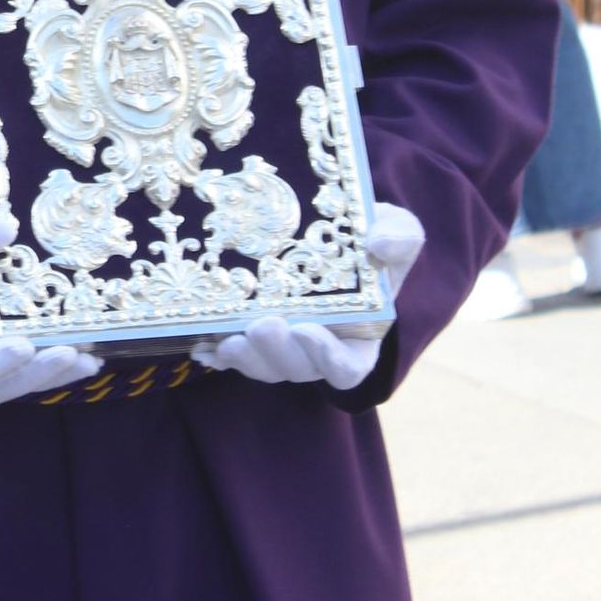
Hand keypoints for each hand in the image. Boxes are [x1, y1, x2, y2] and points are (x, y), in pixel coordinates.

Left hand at [191, 204, 423, 391]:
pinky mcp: (251, 334)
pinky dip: (216, 351)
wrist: (334, 233)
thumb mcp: (397, 233)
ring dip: (244, 356)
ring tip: (226, 338)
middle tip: (261, 326)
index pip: (347, 368)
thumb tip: (379, 240)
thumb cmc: (370, 240)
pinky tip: (200, 345)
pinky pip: (233, 353)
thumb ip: (400, 238)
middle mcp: (318, 350)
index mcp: (359, 338)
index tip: (309, 330)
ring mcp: (283, 345)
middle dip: (276, 352)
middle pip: (297, 368)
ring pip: (263, 364)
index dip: (328, 357)